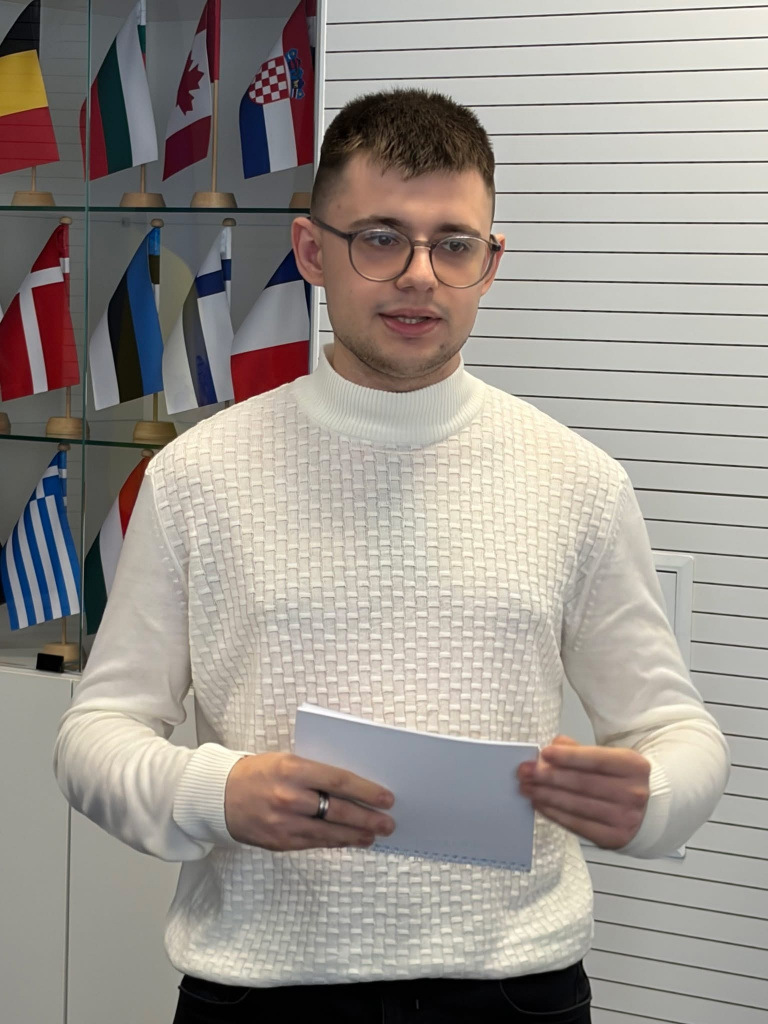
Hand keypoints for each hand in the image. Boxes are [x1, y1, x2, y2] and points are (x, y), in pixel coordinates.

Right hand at [224, 752, 395, 851]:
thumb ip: (316, 772)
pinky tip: (350, 840)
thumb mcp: (286, 760)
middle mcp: (290, 797)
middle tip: (388, 822)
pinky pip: (316, 843)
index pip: (340, 780)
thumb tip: (353, 786)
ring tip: (374, 834)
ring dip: (357, 835)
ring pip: (330, 832)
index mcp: (293, 769)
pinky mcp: (280, 842)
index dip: (367, 791)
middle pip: (340, 810)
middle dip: (368, 818)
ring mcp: (284, 823)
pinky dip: (336, 842)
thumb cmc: (257, 773)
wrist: (218, 796)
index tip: (386, 798)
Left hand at [517, 735, 650, 848]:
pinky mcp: (613, 838)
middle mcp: (633, 794)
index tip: (544, 753)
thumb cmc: (621, 779)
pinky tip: (540, 804)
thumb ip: (581, 751)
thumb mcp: (610, 757)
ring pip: (577, 806)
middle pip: (583, 784)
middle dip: (549, 777)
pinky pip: (577, 825)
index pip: (597, 760)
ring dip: (546, 796)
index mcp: (634, 766)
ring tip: (527, 788)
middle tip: (525, 772)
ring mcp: (625, 819)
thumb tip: (555, 746)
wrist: (649, 811)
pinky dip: (554, 814)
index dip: (568, 757)